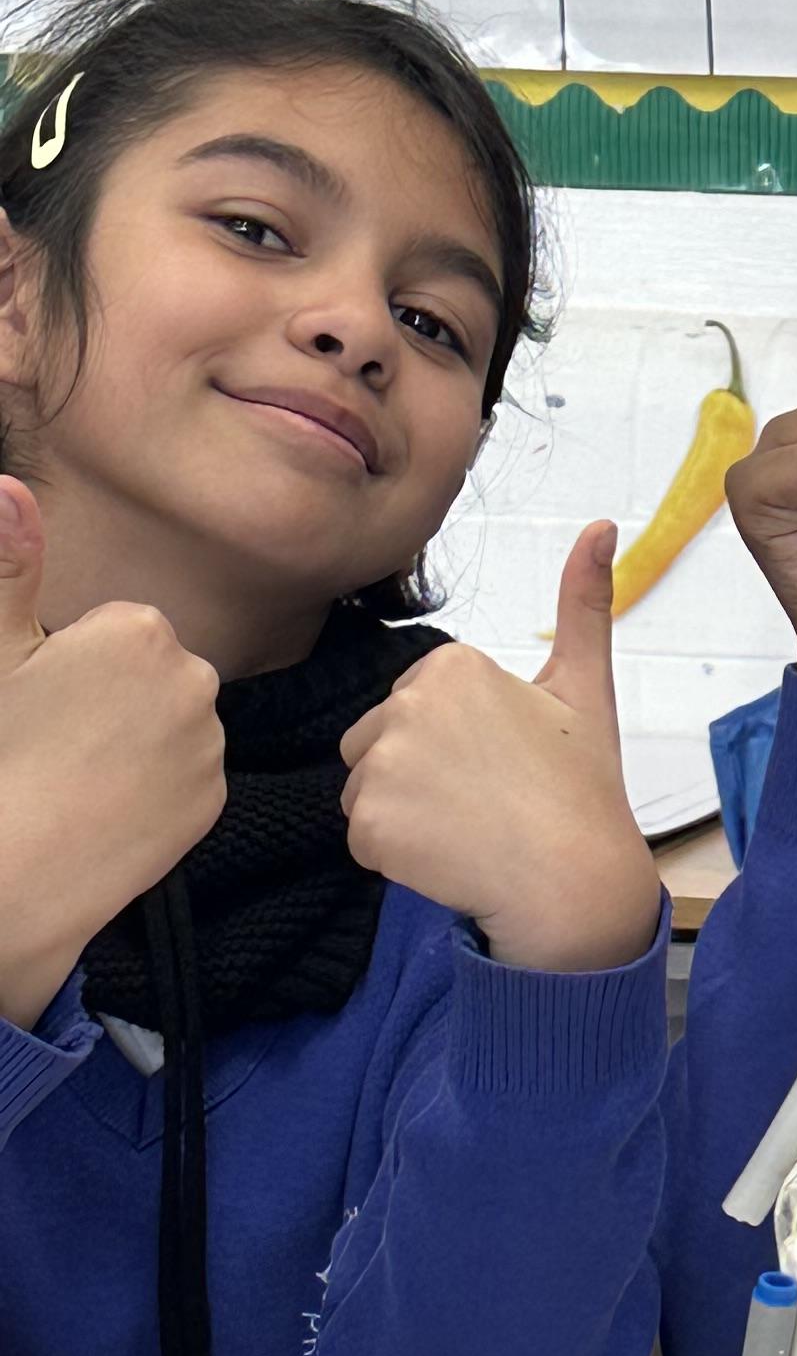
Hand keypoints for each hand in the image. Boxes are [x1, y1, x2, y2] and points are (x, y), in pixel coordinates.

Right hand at [0, 477, 225, 1029]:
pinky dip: (155, 789)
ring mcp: (211, 743)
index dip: (72, 664)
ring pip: (171, 725)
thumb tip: (7, 485)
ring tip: (78, 775)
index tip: (43, 699)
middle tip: (57, 740)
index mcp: (139, 629)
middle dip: (112, 698)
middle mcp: (194, 678)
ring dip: (136, 742)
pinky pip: (188, 776)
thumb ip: (10, 566)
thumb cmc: (1, 751)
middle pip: (151, 675)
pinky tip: (107, 808)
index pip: (117, 631)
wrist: (16, 869)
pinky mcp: (215, 800)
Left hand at [340, 524, 660, 972]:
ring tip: (468, 833)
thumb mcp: (585, 690)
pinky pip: (363, 838)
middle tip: (488, 805)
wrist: (577, 884)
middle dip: (423, 777)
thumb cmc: (583, 789)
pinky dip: (398, 858)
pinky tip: (451, 860)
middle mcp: (408, 704)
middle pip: (381, 743)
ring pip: (368, 789)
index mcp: (452, 665)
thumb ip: (584, 604)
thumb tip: (603, 525)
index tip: (505, 767)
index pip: (416, 707)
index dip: (457, 745)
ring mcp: (383, 765)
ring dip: (406, 818)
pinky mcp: (368, 823)